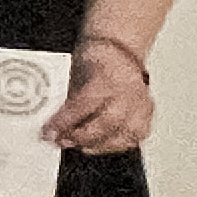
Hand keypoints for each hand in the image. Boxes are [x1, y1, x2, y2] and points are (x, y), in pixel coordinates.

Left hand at [49, 38, 154, 154]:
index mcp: (108, 77)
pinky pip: (134, 137)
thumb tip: (51, 121)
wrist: (120, 51)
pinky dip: (114, 144)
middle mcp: (129, 92)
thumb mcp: (75, 73)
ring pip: (125, 135)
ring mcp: (142, 104)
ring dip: (98, 145)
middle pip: (108, 123)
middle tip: (61, 140)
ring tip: (78, 144)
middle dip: (82, 137)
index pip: (85, 103)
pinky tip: (99, 143)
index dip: (65, 122)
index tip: (49, 132)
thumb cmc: (96, 59)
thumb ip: (66, 98)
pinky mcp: (147, 115)